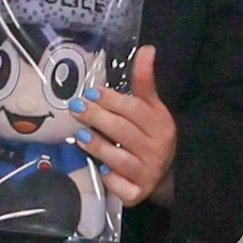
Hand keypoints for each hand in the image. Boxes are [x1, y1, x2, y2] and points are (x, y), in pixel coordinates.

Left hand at [79, 49, 179, 199]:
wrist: (166, 174)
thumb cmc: (151, 135)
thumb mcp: (151, 108)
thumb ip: (145, 81)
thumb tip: (147, 48)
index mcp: (161, 125)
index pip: (134, 110)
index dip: (111, 100)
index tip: (91, 92)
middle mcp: (157, 150)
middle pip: (123, 131)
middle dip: (97, 118)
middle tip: (75, 107)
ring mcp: (147, 174)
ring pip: (118, 158)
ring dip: (97, 146)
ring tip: (80, 135)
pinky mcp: (137, 194)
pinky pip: (118, 185)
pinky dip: (108, 177)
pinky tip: (99, 168)